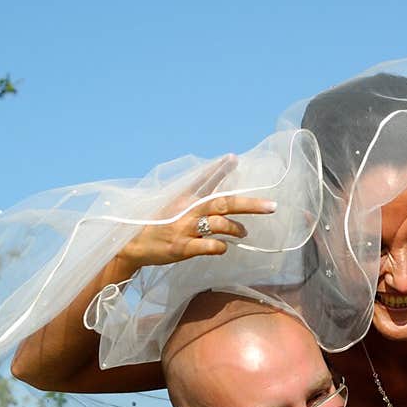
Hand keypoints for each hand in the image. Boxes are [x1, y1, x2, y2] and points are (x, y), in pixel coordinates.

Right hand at [119, 155, 277, 269]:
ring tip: (243, 232)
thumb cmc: (160, 225)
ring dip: (236, 228)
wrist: (134, 246)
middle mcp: (186, 210)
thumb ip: (196, 193)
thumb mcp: (175, 204)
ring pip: (219, 224)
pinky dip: (221, 247)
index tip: (234, 158)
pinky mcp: (182, 247)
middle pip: (223, 203)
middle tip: (271, 206)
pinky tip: (224, 247)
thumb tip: (218, 180)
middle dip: (250, 204)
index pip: (205, 180)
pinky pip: (209, 246)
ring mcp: (184, 229)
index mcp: (185, 198)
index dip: (220, 169)